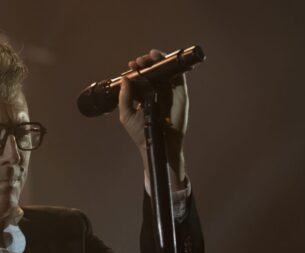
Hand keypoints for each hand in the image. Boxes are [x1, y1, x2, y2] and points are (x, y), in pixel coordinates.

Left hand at [119, 49, 188, 186]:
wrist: (157, 144)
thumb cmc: (141, 133)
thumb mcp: (127, 115)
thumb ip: (124, 97)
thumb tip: (124, 79)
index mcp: (143, 95)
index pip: (141, 77)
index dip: (136, 69)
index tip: (131, 65)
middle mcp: (156, 91)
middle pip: (153, 70)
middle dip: (147, 62)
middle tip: (140, 61)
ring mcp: (168, 91)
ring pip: (166, 69)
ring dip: (159, 59)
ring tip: (151, 56)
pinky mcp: (180, 93)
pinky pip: (179, 75)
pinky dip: (173, 65)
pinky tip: (165, 60)